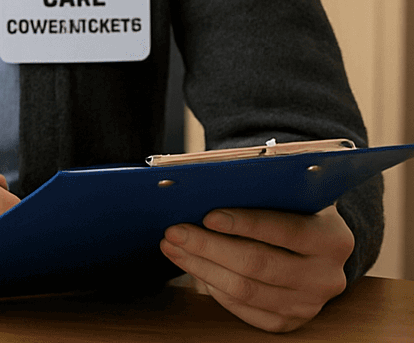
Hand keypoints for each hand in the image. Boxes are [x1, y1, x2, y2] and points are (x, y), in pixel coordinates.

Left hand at [160, 204, 353, 331]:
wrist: (317, 247)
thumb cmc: (291, 209)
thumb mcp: (288, 194)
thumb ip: (260, 188)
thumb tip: (208, 184)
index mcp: (333, 238)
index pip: (285, 230)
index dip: (244, 223)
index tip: (207, 216)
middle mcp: (327, 276)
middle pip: (258, 264)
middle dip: (209, 247)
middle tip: (173, 232)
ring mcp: (309, 304)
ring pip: (245, 290)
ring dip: (201, 268)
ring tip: (172, 248)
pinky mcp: (289, 321)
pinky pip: (244, 309)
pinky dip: (215, 288)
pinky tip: (195, 268)